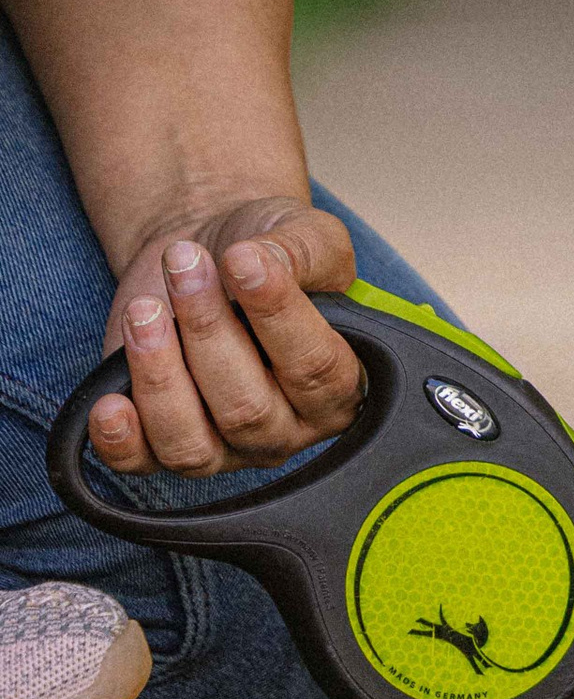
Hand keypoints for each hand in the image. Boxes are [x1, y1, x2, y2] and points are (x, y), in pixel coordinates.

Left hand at [89, 197, 364, 476]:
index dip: (277, 314)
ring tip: (145, 309)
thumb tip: (259, 265)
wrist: (211, 250)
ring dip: (160, 375)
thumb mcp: (311, 235)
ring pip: (190, 443)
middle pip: (246, 408)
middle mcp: (284, 428)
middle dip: (208, 330)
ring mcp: (224, 447)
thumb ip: (303, 251)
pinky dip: (121, 440)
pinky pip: (142, 463)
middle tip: (185, 264)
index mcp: (339, 384)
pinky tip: (108, 403)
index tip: (242, 257)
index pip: (314, 367)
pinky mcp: (162, 446)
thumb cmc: (273, 250)